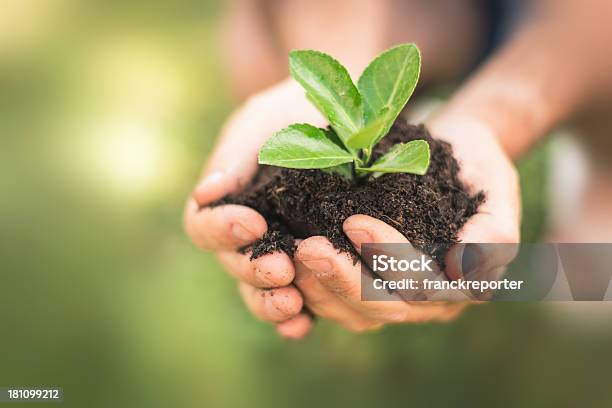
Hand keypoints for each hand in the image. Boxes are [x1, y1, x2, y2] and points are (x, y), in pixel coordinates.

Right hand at [184, 79, 324, 339]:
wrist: (344, 114)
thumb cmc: (295, 112)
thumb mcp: (263, 123)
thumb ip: (235, 156)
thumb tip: (205, 193)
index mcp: (226, 202)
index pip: (204, 226)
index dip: (222, 230)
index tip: (251, 221)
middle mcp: (247, 235)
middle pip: (233, 266)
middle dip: (254, 271)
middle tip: (282, 269)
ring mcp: (278, 254)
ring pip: (260, 292)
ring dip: (272, 304)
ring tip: (293, 305)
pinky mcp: (311, 270)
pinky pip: (300, 301)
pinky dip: (299, 317)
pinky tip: (306, 323)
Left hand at [292, 117, 519, 331]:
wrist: (455, 157)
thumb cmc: (478, 169)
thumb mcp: (499, 190)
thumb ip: (493, 234)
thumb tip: (460, 273)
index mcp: (462, 285)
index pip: (422, 285)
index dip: (387, 259)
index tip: (354, 221)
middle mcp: (429, 302)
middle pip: (382, 306)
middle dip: (342, 279)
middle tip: (306, 248)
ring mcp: (397, 299)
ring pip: (354, 313)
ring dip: (320, 289)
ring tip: (289, 256)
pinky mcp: (369, 287)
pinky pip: (338, 303)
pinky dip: (312, 290)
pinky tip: (287, 264)